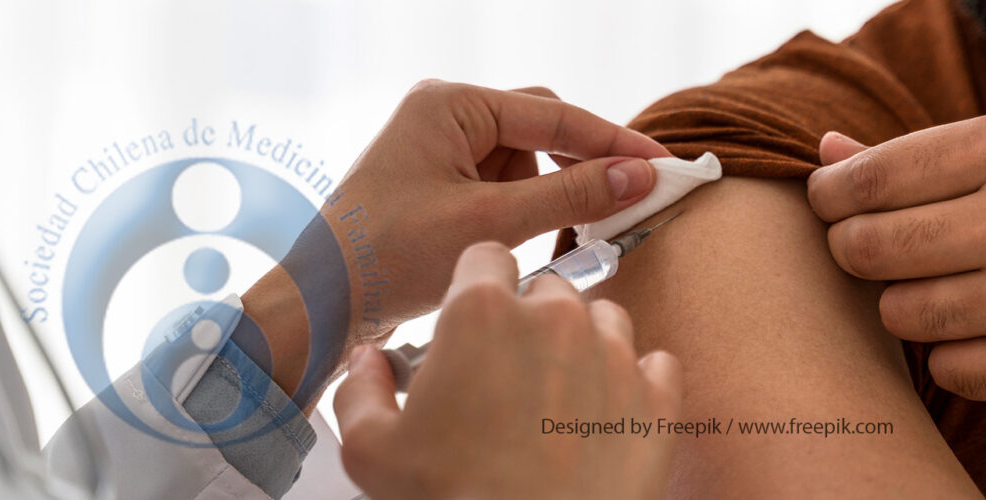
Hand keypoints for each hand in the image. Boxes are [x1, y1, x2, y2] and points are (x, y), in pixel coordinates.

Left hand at [240, 81, 670, 396]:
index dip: (616, 141)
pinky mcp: (442, 183)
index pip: (556, 113)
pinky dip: (528, 211)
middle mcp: (447, 115)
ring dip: (552, 196)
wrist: (320, 304)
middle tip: (632, 201)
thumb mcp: (489, 224)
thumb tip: (639, 176)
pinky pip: (505, 186)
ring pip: (530, 163)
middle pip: (545, 129)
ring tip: (566, 236)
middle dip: (582, 168)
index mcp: (451, 105)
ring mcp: (443, 149)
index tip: (665, 165)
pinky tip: (533, 241)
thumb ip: (569, 196)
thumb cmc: (387, 257)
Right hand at [333, 242, 682, 499]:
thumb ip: (361, 391)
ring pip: (605, 320)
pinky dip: (636, 383)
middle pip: (548, 289)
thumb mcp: (373, 451)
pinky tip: (608, 412)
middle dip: (530, 321)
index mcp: (483, 313)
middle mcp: (556, 318)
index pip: (486, 256)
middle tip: (511, 374)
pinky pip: (656, 365)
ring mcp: (615, 355)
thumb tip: (368, 363)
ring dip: (585, 345)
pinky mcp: (657, 399)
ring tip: (561, 394)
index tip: (473, 321)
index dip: (477, 286)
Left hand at [807, 113, 985, 402]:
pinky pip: (947, 368)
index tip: (832, 205)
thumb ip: (926, 155)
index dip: (832, 196)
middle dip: (856, 253)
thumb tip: (827, 154)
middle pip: (867, 249)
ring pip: (900, 314)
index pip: (870, 179)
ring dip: (912, 306)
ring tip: (960, 289)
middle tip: (878, 252)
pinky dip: (960, 355)